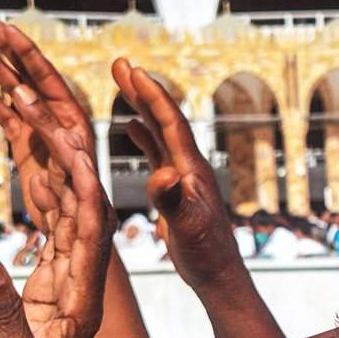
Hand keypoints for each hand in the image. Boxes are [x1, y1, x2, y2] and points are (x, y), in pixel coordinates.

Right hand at [0, 17, 93, 193]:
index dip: (24, 52)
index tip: (5, 29)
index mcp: (73, 120)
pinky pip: (10, 119)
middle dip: (10, 49)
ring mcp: (42, 133)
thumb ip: (44, 128)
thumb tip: (21, 93)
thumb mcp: (66, 162)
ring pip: (18, 94)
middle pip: (31, 77)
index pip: (46, 77)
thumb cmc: (84, 205)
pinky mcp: (30, 149)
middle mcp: (59, 121)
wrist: (80, 237)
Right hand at [0, 120, 109, 337]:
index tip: (71, 141)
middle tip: (39, 95)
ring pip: (63, 199)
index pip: (93, 226)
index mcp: (87, 294)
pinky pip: (47, 216)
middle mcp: (84, 274)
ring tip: (28, 103)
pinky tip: (27, 145)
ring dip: (49, 153)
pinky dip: (37, 178)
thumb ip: (3, 316)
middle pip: (81, 198)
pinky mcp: (49, 273)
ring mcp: (68, 270)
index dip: (84, 182)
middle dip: (65, 148)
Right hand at [111, 58, 242, 293]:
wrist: (218, 274)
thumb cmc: (206, 253)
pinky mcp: (176, 189)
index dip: (152, 96)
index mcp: (192, 169)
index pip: (171, 124)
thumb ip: (172, 199)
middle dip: (142, 91)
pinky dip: (143, 137)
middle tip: (120, 63)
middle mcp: (189, 166)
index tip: (134, 70)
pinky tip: (130, 127)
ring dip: (141, 107)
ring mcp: (183, 176)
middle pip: (164, 119)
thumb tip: (163, 173)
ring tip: (123, 83)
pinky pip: (157, 154)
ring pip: (159, 133)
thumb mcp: (186, 226)